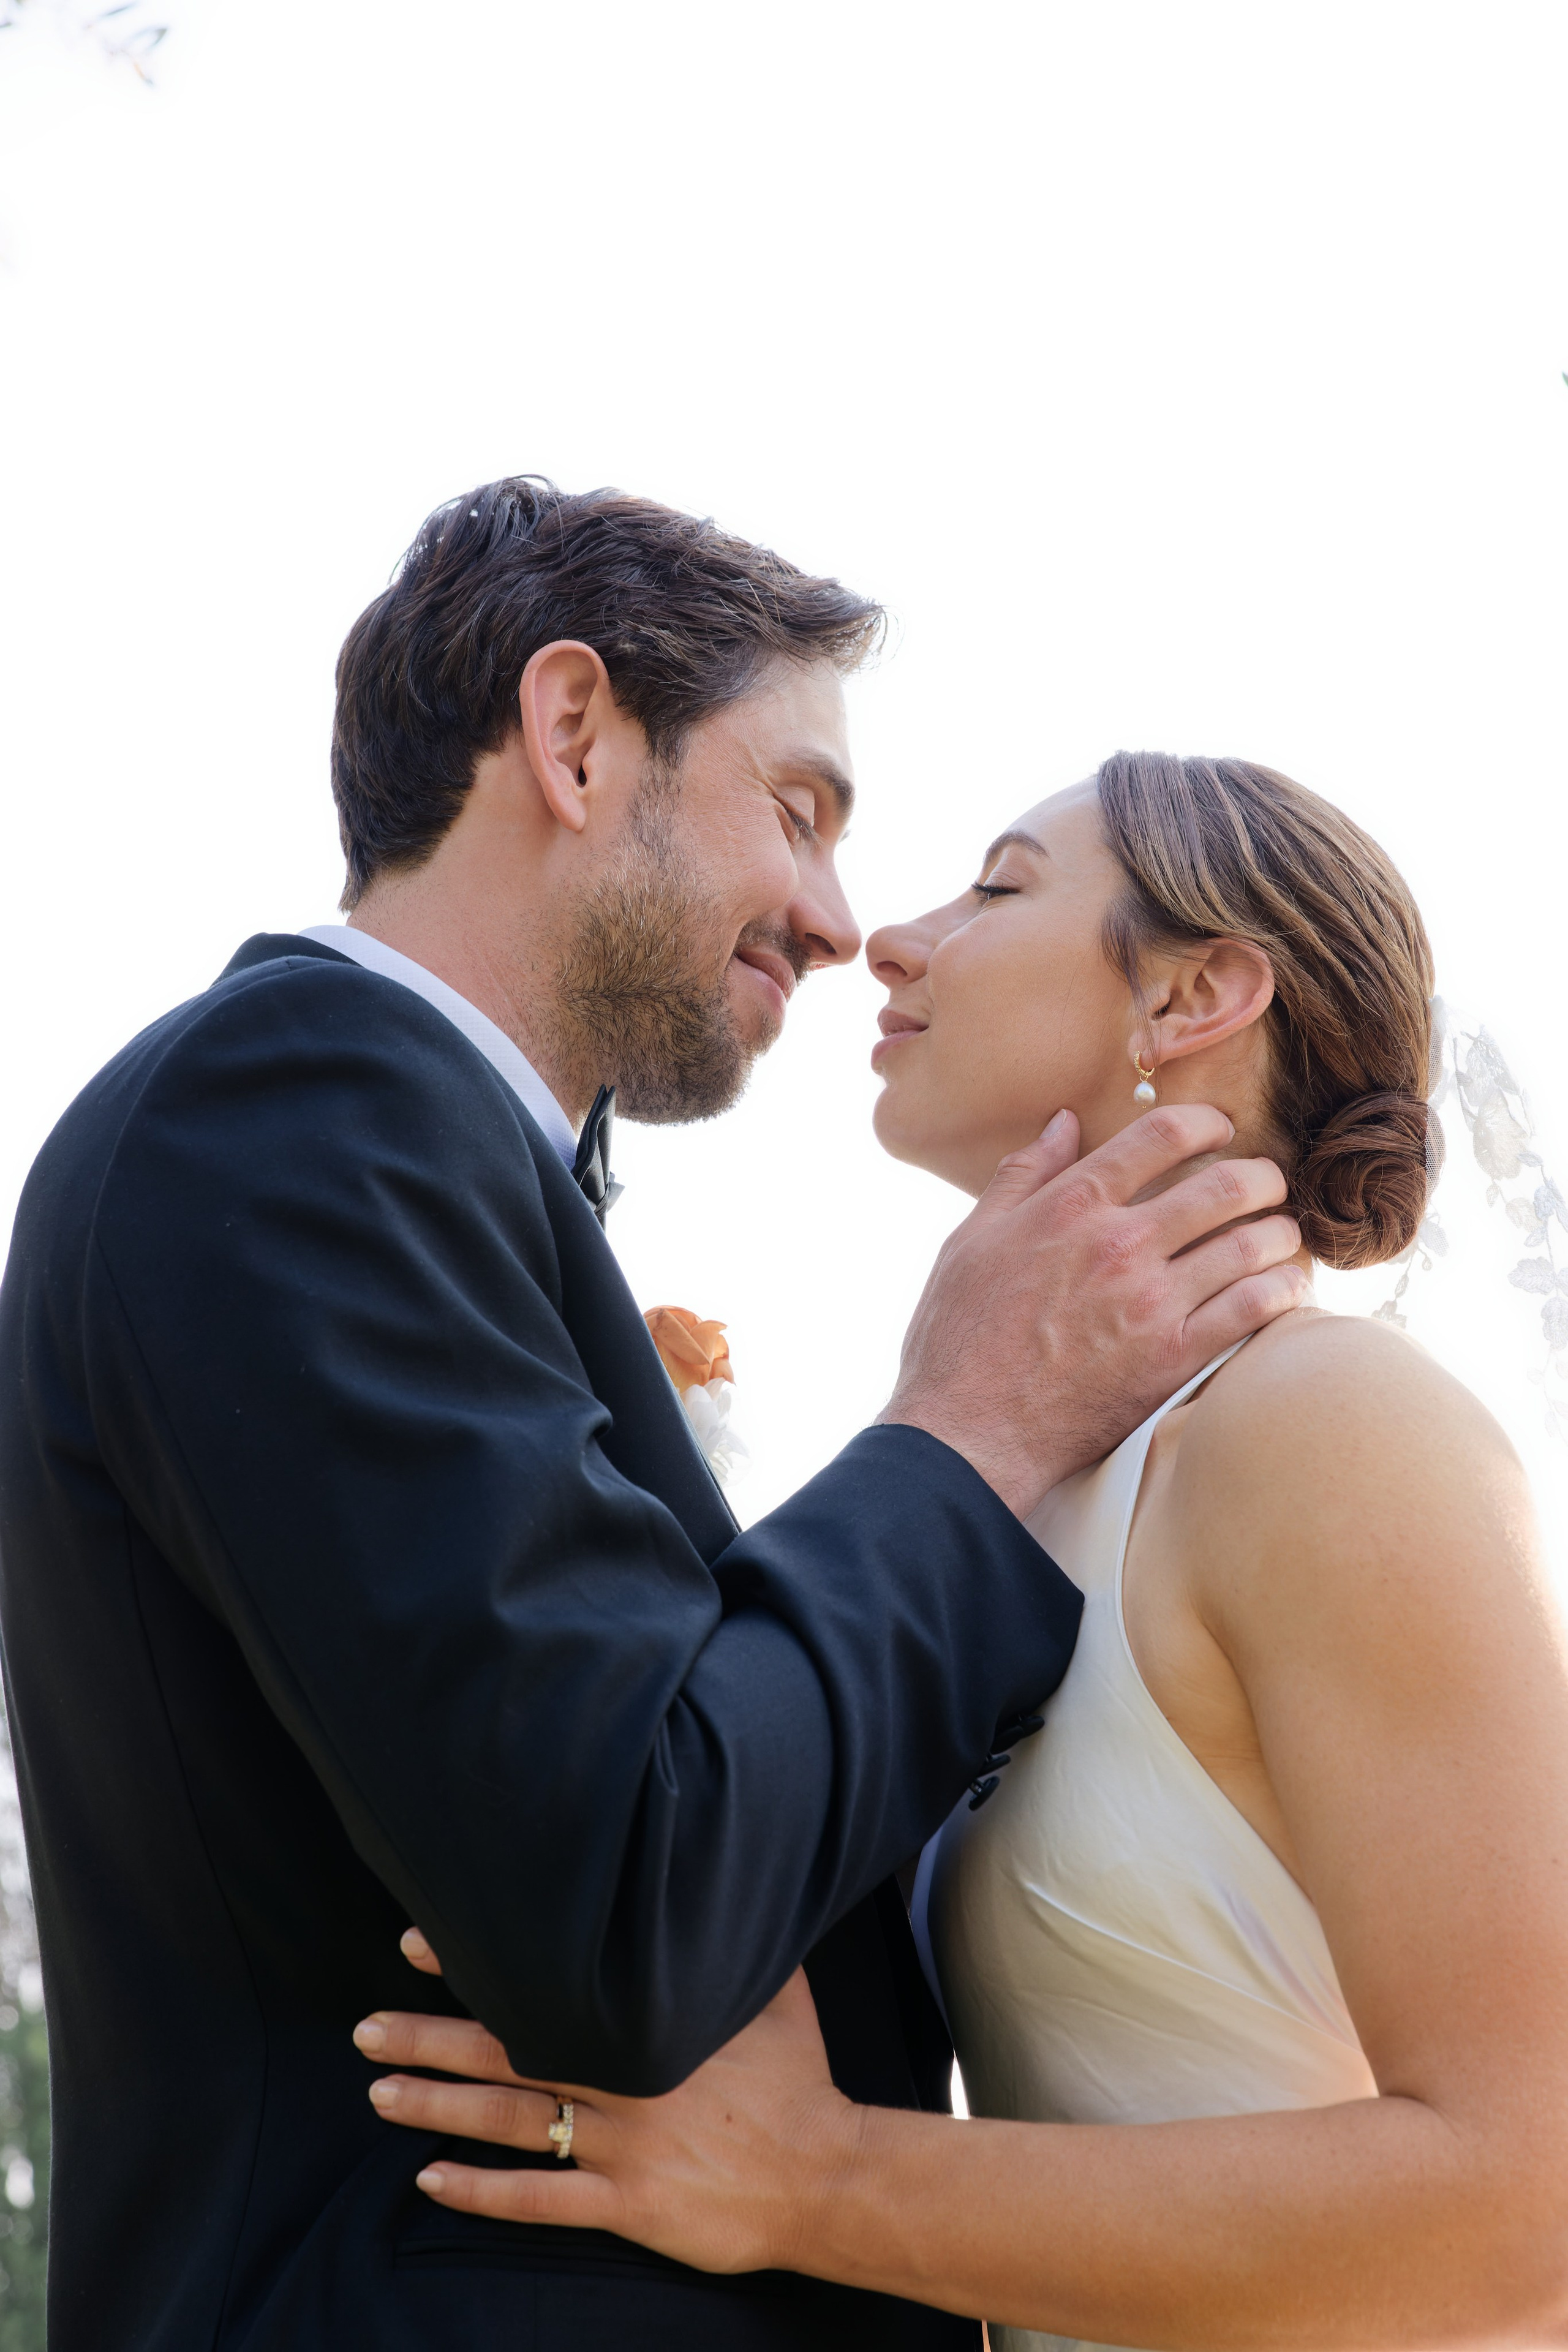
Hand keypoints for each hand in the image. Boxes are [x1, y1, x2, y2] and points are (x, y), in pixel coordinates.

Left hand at [353, 1968, 850, 2276]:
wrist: (830, 2175)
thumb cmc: (801, 2079)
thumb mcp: (776, 1992)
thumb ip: (733, 1942)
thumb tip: (722, 1869)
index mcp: (649, 2023)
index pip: (544, 1985)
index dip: (476, 1967)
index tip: (417, 1946)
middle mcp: (625, 2081)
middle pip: (507, 2054)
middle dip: (431, 2039)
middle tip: (367, 2029)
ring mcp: (625, 2148)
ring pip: (511, 2123)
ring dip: (438, 2108)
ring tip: (379, 2094)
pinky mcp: (631, 2206)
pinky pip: (541, 2199)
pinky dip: (482, 2192)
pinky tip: (432, 2182)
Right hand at [882, 1105, 1306, 1515]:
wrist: (968, 1431)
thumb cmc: (959, 1336)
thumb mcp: (970, 1240)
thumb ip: (1022, 1176)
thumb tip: (1062, 1121)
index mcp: (1069, 1206)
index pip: (1160, 1135)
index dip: (1205, 1122)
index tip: (1220, 1129)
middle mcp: (1118, 1244)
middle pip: (1223, 1184)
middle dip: (1261, 1175)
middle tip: (1267, 1183)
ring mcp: (1150, 1302)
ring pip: (1250, 1244)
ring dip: (1280, 1232)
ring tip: (1281, 1235)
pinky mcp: (1173, 1358)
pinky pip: (1254, 1309)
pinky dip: (1282, 1290)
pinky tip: (1287, 1287)